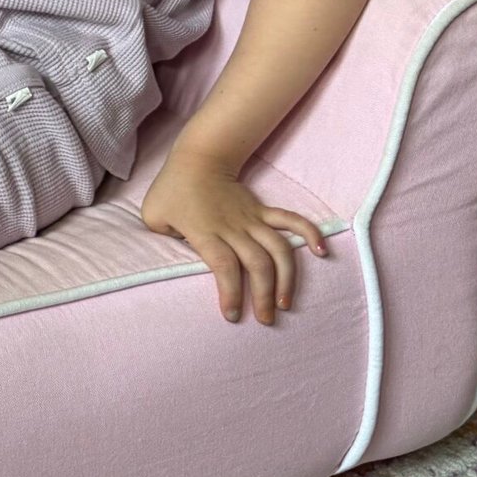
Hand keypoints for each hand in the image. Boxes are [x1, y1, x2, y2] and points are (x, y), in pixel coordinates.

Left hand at [140, 155, 327, 325]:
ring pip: (277, 248)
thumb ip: (161, 241)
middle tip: (265, 319)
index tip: (232, 315)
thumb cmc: (171, 190)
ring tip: (286, 303)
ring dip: (286, 277)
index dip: (231, 292)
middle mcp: (232, 227)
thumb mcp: (154, 216)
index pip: (223, 265)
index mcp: (205, 231)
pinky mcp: (262, 211)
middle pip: (256, 262)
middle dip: (263, 294)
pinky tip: (322, 252)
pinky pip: (290, 221)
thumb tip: (172, 260)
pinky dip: (309, 233)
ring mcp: (251, 218)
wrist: (198, 158)